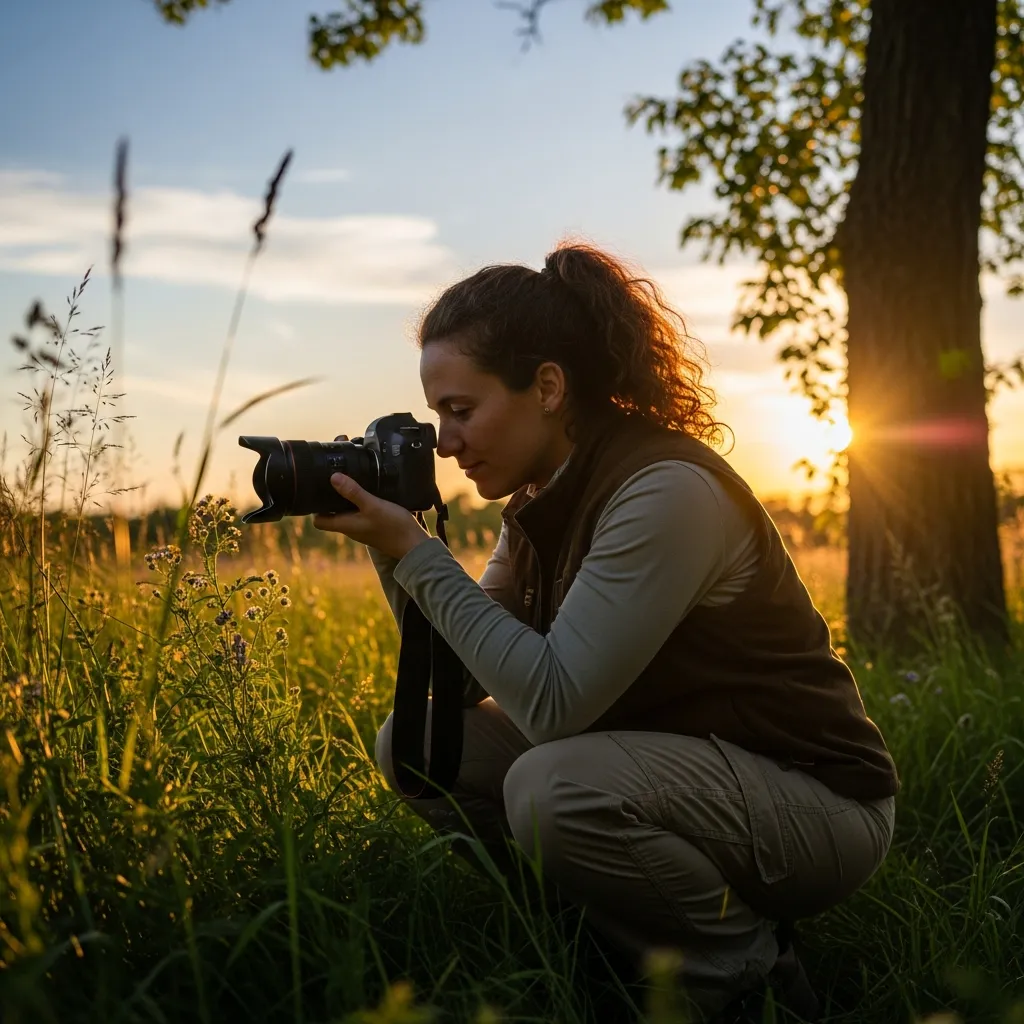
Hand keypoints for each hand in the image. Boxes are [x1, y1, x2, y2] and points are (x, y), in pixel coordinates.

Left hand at [312, 437, 429, 560]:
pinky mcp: (374, 525)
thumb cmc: (393, 527)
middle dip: (331, 498)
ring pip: (347, 512)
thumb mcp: (372, 505)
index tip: (316, 491)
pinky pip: (361, 513)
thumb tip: (333, 478)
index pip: (319, 521)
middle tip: (334, 479)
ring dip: (347, 499)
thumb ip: (353, 492)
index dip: (314, 508)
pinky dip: (360, 502)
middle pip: (332, 514)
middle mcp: (351, 528)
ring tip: (351, 480)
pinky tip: (369, 490)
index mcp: (345, 525)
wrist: (414, 544)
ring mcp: (363, 527)